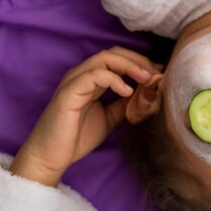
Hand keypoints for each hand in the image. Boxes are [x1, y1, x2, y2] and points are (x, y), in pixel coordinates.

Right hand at [9, 47, 157, 185]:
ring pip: (105, 59)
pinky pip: (95, 76)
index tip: (159, 73)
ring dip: (130, 65)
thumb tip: (146, 93)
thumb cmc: (77, 137)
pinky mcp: (69, 92)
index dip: (139, 62)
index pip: (117, 58)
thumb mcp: (110, 117)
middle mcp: (82, 75)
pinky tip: (127, 91)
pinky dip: (114, 79)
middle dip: (138, 60)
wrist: (51, 157)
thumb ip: (124, 104)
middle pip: (113, 53)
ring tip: (146, 78)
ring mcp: (74, 81)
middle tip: (156, 73)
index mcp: (91, 79)